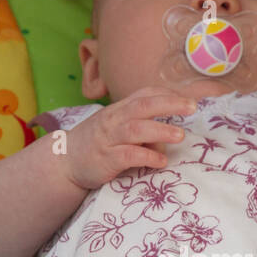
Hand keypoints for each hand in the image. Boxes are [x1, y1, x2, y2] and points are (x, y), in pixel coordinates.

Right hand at [64, 89, 196, 190]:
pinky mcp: (106, 159)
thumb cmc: (97, 144)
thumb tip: (166, 137)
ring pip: (136, 129)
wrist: (65, 161)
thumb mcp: (116, 129)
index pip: (144, 95)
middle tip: (191, 107)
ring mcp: (109, 139)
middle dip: (169, 104)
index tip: (188, 98)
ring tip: (180, 136)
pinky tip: (160, 161)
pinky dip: (146, 157)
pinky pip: (128, 155)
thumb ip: (142, 129)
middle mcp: (114, 120)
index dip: (167, 94)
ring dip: (160, 131)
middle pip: (143, 106)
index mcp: (118, 110)